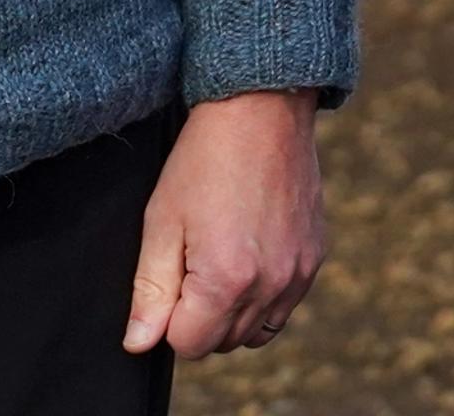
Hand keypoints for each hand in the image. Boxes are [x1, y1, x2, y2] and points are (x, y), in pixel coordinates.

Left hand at [124, 89, 326, 358]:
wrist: (262, 108)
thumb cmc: (204, 159)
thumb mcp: (162, 221)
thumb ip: (150, 290)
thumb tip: (139, 343)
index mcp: (227, 279)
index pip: (189, 345)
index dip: (170, 317)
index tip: (172, 274)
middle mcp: (270, 285)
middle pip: (223, 342)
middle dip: (201, 316)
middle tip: (194, 259)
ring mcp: (298, 273)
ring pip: (256, 331)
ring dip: (233, 312)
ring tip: (222, 258)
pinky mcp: (314, 258)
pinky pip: (284, 306)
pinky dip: (264, 295)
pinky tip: (250, 252)